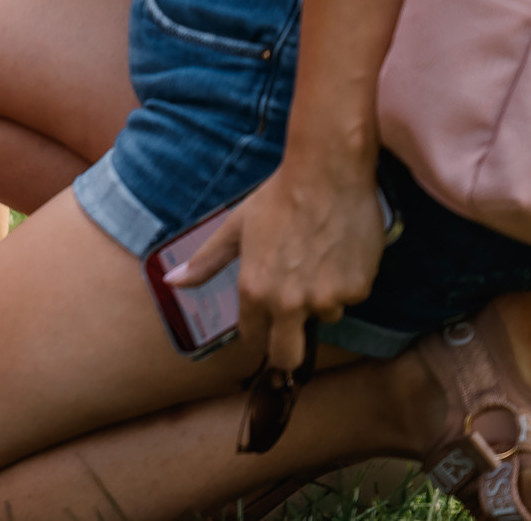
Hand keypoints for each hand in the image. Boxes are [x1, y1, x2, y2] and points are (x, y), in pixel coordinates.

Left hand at [164, 159, 387, 373]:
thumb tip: (172, 282)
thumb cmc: (277, 198)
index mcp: (255, 290)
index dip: (257, 329)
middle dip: (287, 349)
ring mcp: (326, 299)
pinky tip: (339, 251)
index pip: (253, 336)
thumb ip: (205, 262)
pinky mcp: (358, 290)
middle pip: (288, 355)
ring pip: (324, 316)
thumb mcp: (234, 228)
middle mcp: (289, 303)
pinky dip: (345, 282)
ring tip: (316, 258)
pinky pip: (349, 297)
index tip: (263, 320)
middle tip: (292, 323)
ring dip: (320, 299)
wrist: (327, 175)